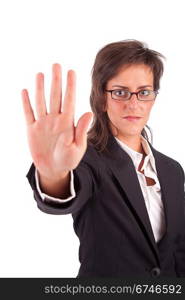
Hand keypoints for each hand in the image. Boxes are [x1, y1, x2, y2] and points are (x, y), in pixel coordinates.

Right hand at [22, 64, 92, 180]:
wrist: (53, 169)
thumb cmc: (68, 160)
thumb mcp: (77, 147)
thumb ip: (81, 130)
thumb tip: (88, 113)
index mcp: (67, 123)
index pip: (69, 100)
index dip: (70, 86)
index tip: (71, 72)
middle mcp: (55, 119)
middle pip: (55, 96)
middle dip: (56, 81)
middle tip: (56, 65)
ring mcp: (43, 123)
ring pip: (41, 101)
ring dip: (40, 88)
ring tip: (41, 74)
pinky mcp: (32, 129)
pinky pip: (28, 113)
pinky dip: (26, 103)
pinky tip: (25, 91)